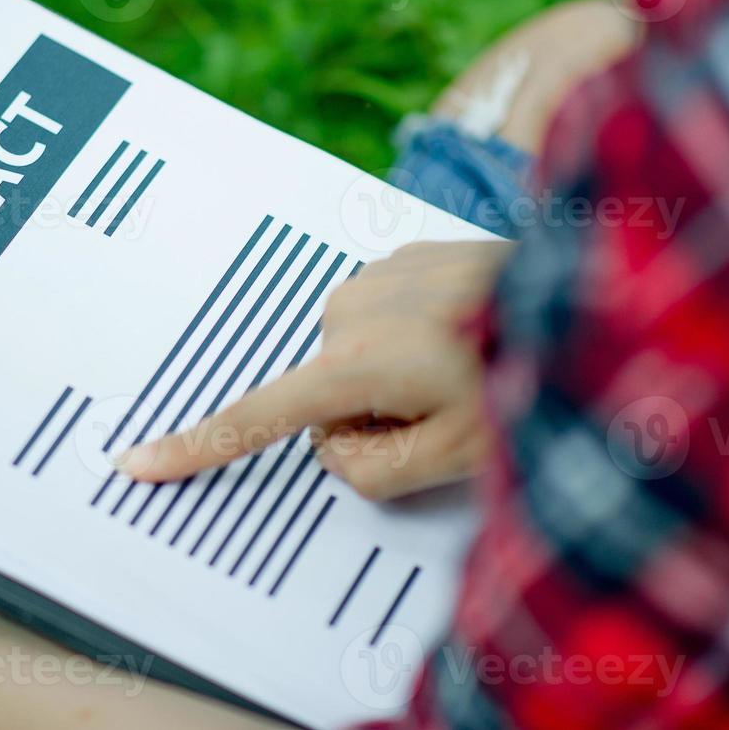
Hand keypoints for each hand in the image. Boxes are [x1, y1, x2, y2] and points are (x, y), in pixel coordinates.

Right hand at [117, 241, 508, 499]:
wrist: (590, 289)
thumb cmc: (532, 373)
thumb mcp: (455, 458)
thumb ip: (372, 472)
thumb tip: (337, 444)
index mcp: (357, 362)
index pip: (259, 418)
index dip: (198, 447)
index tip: (137, 464)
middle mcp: (350, 309)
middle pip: (325, 399)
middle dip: (372, 416)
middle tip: (450, 407)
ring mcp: (375, 276)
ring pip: (353, 360)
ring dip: (394, 376)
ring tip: (467, 361)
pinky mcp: (399, 257)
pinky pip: (379, 321)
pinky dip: (409, 339)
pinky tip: (466, 331)